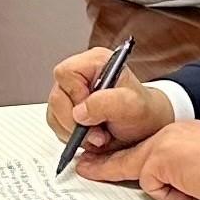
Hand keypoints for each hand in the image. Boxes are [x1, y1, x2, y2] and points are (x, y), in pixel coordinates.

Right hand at [45, 49, 173, 149]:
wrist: (144, 129)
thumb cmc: (143, 113)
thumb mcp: (132, 107)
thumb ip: (107, 104)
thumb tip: (79, 112)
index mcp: (95, 62)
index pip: (66, 73)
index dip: (75, 95)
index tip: (91, 113)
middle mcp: (80, 75)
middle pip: (56, 97)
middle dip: (75, 122)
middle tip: (98, 133)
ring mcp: (71, 93)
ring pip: (54, 114)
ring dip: (73, 132)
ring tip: (98, 136)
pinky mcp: (68, 110)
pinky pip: (57, 126)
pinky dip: (71, 137)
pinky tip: (91, 137)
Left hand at [75, 118, 199, 199]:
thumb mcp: (199, 167)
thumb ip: (177, 169)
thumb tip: (160, 183)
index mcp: (180, 133)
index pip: (144, 147)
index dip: (120, 158)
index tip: (95, 162)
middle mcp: (169, 133)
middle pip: (130, 155)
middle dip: (104, 166)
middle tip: (80, 168)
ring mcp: (162, 144)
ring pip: (142, 173)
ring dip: (166, 188)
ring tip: (194, 183)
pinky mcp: (159, 158)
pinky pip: (153, 186)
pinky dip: (172, 194)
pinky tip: (193, 186)